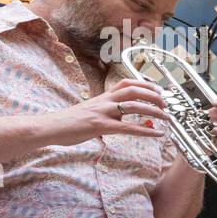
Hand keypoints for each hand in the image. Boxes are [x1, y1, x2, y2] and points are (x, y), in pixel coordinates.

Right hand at [47, 79, 167, 145]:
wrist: (49, 127)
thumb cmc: (68, 122)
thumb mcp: (90, 112)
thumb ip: (107, 113)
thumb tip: (124, 120)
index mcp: (102, 97)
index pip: (126, 83)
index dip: (145, 84)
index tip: (158, 89)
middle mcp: (104, 101)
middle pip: (134, 90)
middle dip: (154, 95)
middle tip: (166, 104)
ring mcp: (103, 112)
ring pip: (134, 106)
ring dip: (154, 112)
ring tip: (167, 118)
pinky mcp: (100, 126)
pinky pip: (128, 127)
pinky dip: (145, 130)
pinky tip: (157, 133)